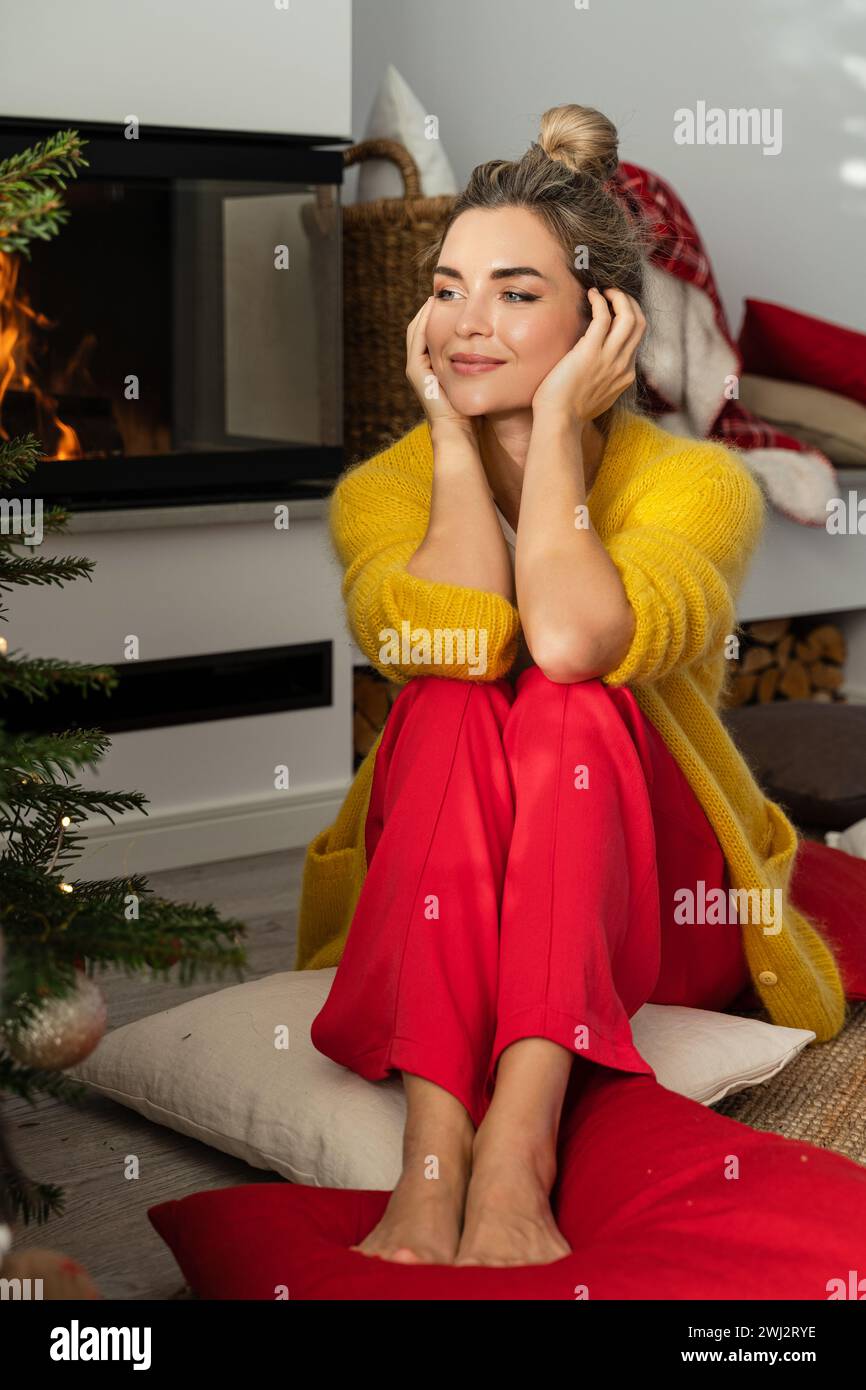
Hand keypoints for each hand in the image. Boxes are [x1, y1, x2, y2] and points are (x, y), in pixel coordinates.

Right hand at [406, 297, 477, 433]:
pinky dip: (424, 320)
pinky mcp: (415, 370)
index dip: (442, 317)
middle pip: (423, 330)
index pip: (435, 335)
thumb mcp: (480, 378)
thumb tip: (502, 344)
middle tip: (443, 293)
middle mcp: (423, 366)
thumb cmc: (476, 408)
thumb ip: (484, 362)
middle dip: (431, 311)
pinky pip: (417, 338)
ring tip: (436, 295)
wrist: (461, 430)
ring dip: (426, 312)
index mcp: (436, 367)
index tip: (456, 300)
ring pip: (417, 331)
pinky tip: (433, 306)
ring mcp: (417, 368)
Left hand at [530, 287, 645, 424]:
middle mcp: (622, 365)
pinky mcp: (590, 352)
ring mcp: (609, 358)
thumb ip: (604, 378)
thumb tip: (596, 364)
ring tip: (604, 292)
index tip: (616, 310)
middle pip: (639, 324)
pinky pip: (603, 317)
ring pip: (629, 317)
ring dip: (618, 298)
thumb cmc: (568, 411)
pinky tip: (591, 295)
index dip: (629, 318)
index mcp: (625, 375)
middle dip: (629, 303)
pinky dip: (599, 301)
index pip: (637, 339)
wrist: (559, 421)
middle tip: (613, 295)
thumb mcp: (597, 396)